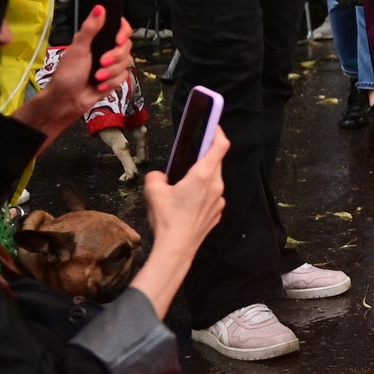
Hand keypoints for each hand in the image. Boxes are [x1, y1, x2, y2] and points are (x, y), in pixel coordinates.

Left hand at [14, 5, 134, 141]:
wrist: (66, 100)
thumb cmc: (68, 73)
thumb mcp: (78, 49)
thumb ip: (90, 29)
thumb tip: (99, 7)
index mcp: (98, 39)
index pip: (120, 28)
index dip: (124, 32)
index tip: (117, 40)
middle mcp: (107, 49)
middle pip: (127, 46)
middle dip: (115, 57)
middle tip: (101, 63)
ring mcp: (112, 64)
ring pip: (127, 62)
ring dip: (112, 72)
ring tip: (97, 77)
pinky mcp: (115, 79)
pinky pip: (124, 76)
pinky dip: (112, 82)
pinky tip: (100, 86)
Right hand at [127, 131, 226, 322]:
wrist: (177, 248)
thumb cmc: (168, 219)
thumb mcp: (153, 191)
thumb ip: (156, 177)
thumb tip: (159, 177)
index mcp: (204, 175)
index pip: (220, 145)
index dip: (217, 132)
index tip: (212, 125)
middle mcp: (216, 186)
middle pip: (215, 163)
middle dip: (203, 156)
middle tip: (190, 154)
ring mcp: (219, 201)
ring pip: (213, 181)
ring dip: (201, 177)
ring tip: (182, 182)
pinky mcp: (216, 213)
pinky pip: (211, 197)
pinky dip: (201, 194)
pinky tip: (185, 203)